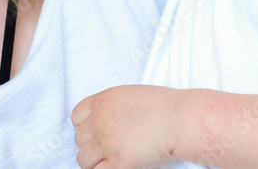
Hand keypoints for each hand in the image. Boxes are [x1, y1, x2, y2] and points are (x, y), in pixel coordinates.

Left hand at [72, 85, 186, 168]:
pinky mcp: (118, 162)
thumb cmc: (165, 106)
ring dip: (94, 162)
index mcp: (103, 101)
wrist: (180, 119)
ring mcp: (107, 142)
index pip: (77, 117)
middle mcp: (100, 121)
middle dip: (91, 145)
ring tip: (109, 162)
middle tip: (106, 149)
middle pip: (80, 139)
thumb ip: (113, 108)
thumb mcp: (131, 96)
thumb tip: (110, 122)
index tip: (93, 133)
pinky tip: (116, 168)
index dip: (84, 127)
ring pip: (83, 159)